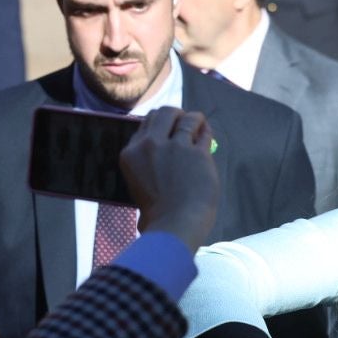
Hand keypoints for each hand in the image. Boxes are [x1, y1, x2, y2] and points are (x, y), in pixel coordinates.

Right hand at [121, 107, 219, 251]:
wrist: (174, 225)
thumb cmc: (155, 214)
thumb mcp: (136, 183)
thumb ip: (145, 164)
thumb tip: (161, 153)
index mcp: (131, 153)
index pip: (145, 123)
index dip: (159, 123)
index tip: (167, 128)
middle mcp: (151, 145)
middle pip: (164, 113)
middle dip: (175, 114)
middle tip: (183, 122)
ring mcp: (175, 147)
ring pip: (187, 118)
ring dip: (194, 119)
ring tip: (199, 124)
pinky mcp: (197, 153)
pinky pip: (203, 133)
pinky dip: (206, 131)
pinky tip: (207, 133)